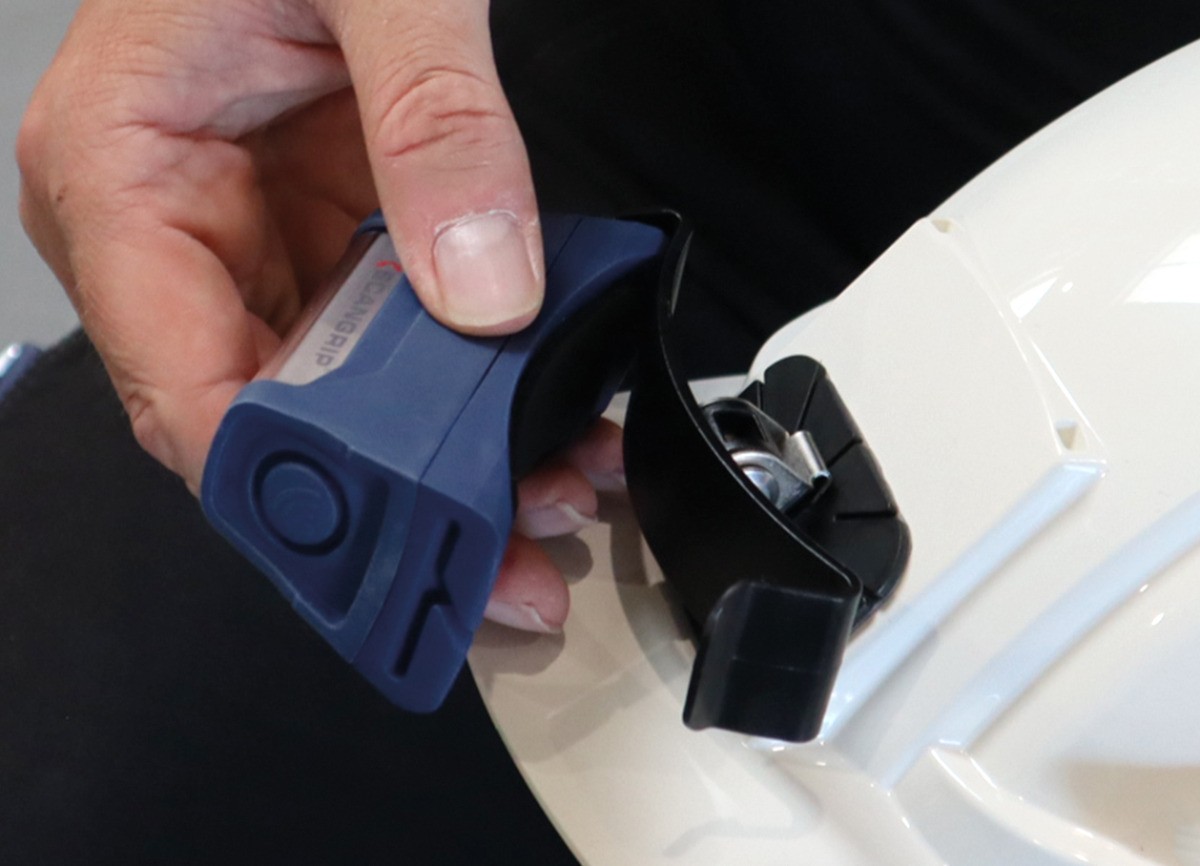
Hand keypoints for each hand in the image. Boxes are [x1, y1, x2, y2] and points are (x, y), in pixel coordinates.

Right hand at [18, 0, 611, 631]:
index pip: (182, 382)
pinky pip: (381, 341)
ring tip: (548, 495)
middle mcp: (169, 227)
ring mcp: (248, 237)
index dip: (288, 482)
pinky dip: (457, 389)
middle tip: (503, 557)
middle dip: (390, 500)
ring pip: (333, 399)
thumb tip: (478, 283)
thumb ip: (434, 120)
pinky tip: (532, 416)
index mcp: (118, 171)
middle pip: (265, 419)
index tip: (397, 537)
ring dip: (440, 459)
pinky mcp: (316, 229)